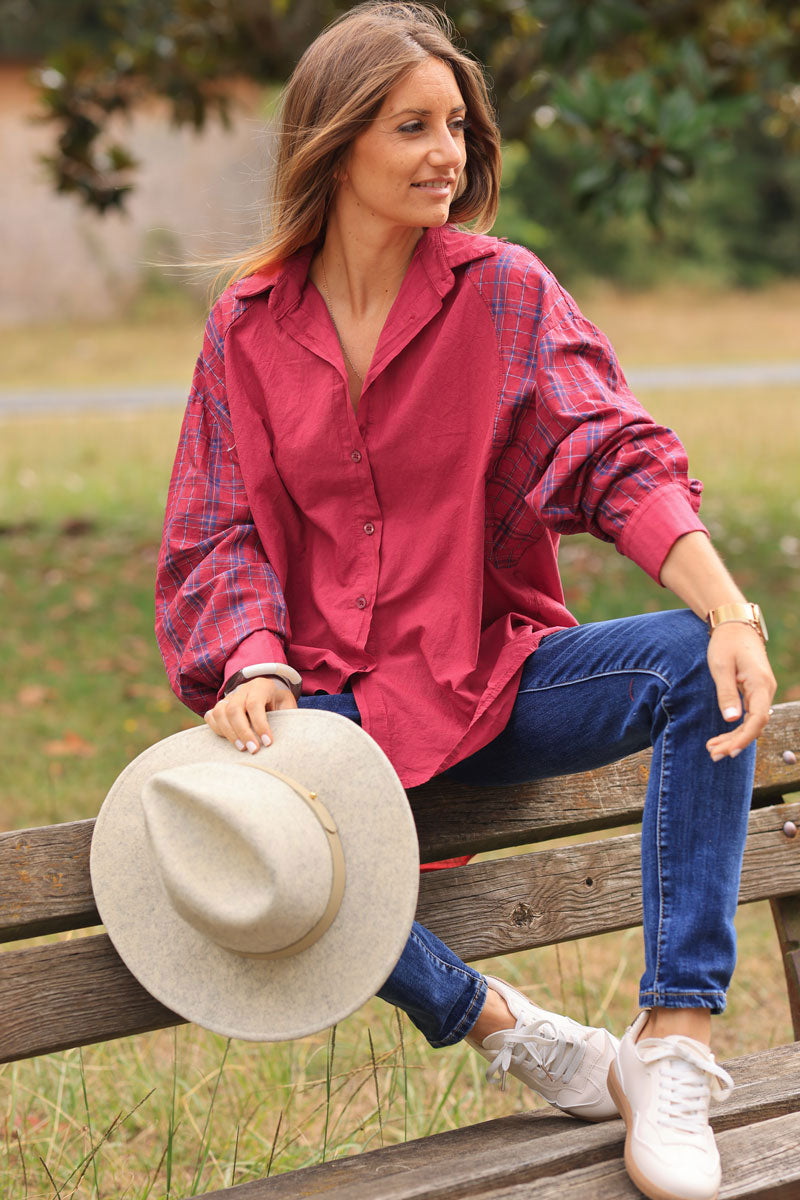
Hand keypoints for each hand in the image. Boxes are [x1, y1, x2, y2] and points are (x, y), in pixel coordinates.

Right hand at [204, 676, 297, 752]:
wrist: (269, 692)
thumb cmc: (280, 702)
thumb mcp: (288, 704)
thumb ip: (287, 715)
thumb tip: (286, 734)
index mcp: (261, 686)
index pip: (255, 704)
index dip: (260, 724)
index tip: (268, 742)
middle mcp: (242, 690)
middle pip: (234, 709)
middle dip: (243, 732)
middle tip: (253, 750)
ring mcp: (229, 697)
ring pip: (220, 712)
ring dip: (229, 733)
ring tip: (242, 748)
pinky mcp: (221, 706)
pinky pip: (212, 716)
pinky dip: (217, 729)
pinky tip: (230, 740)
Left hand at [705, 623, 775, 761]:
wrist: (735, 627)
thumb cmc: (726, 644)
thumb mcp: (721, 667)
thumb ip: (726, 693)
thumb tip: (732, 720)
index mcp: (760, 684)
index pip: (757, 719)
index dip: (744, 738)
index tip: (729, 751)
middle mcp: (765, 690)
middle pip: (754, 725)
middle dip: (735, 743)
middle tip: (713, 755)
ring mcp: (762, 692)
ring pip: (751, 723)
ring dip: (733, 738)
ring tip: (712, 750)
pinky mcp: (755, 693)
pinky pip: (749, 716)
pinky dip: (735, 728)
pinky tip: (721, 738)